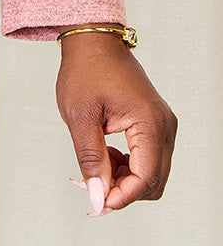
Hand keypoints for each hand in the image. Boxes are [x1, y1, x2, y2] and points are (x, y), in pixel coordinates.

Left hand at [55, 26, 176, 213]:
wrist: (93, 42)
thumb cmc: (85, 71)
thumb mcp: (80, 117)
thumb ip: (91, 159)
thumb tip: (98, 197)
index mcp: (150, 122)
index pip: (145, 178)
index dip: (121, 197)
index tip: (95, 203)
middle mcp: (164, 126)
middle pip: (153, 182)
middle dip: (123, 191)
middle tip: (90, 186)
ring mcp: (163, 124)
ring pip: (152, 173)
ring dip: (124, 180)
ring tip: (94, 167)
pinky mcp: (156, 124)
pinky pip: (149, 159)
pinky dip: (128, 167)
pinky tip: (105, 157)